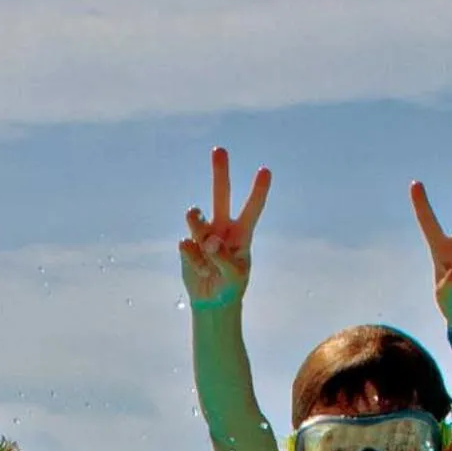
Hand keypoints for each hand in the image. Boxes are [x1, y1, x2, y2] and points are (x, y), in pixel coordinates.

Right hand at [179, 147, 270, 309]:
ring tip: (207, 246)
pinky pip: (186, 246)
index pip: (252, 209)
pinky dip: (193, 262)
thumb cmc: (230, 285)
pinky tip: (200, 271)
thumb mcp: (234, 275)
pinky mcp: (187, 245)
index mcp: (242, 234)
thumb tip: (208, 241)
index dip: (258, 191)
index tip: (265, 170)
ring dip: (198, 228)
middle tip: (219, 149)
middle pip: (220, 196)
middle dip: (220, 173)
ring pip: (196, 219)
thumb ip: (224, 258)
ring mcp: (203, 234)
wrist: (212, 301)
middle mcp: (223, 228)